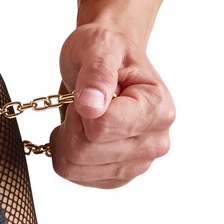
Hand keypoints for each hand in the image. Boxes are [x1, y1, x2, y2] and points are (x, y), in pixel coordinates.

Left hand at [50, 24, 174, 187]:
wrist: (108, 63)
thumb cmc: (105, 52)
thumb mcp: (99, 46)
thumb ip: (97, 73)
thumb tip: (91, 106)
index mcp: (158, 109)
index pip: (100, 128)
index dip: (80, 109)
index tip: (89, 92)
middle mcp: (155, 142)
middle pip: (82, 152)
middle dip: (70, 124)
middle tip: (82, 104)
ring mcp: (137, 164)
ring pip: (73, 168)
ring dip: (65, 140)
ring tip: (82, 118)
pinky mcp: (117, 177)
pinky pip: (73, 176)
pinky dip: (66, 154)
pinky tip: (81, 135)